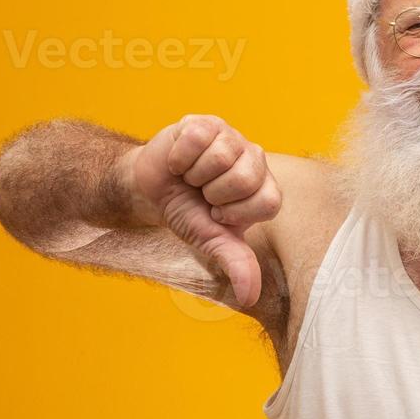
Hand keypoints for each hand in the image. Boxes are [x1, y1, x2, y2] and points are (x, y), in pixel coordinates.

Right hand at [126, 115, 282, 307]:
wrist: (150, 191)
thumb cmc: (188, 213)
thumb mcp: (211, 241)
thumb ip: (235, 262)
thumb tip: (249, 296)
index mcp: (265, 190)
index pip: (270, 201)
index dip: (235, 212)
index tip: (218, 214)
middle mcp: (255, 161)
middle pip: (244, 177)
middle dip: (212, 193)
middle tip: (202, 194)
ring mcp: (232, 138)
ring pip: (220, 156)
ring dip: (194, 173)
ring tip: (191, 177)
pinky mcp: (206, 123)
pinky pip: (197, 137)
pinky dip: (179, 156)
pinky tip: (179, 161)